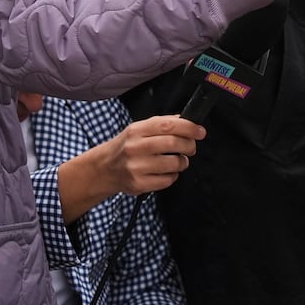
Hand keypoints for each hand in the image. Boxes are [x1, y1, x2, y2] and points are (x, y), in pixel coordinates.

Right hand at [56, 116, 204, 221]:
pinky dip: (172, 176)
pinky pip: (168, 180)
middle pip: (173, 143)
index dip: (189, 128)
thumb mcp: (139, 129)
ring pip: (173, 163)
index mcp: (137, 130)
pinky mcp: (139, 184)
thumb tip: (187, 120)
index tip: (200, 132)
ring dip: (182, 162)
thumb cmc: (126, 147)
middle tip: (191, 148)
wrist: (104, 168)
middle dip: (189, 145)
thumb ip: (162, 124)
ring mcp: (136, 167)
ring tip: (178, 161)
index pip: (168, 125)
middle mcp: (135, 147)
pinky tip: (165, 172)